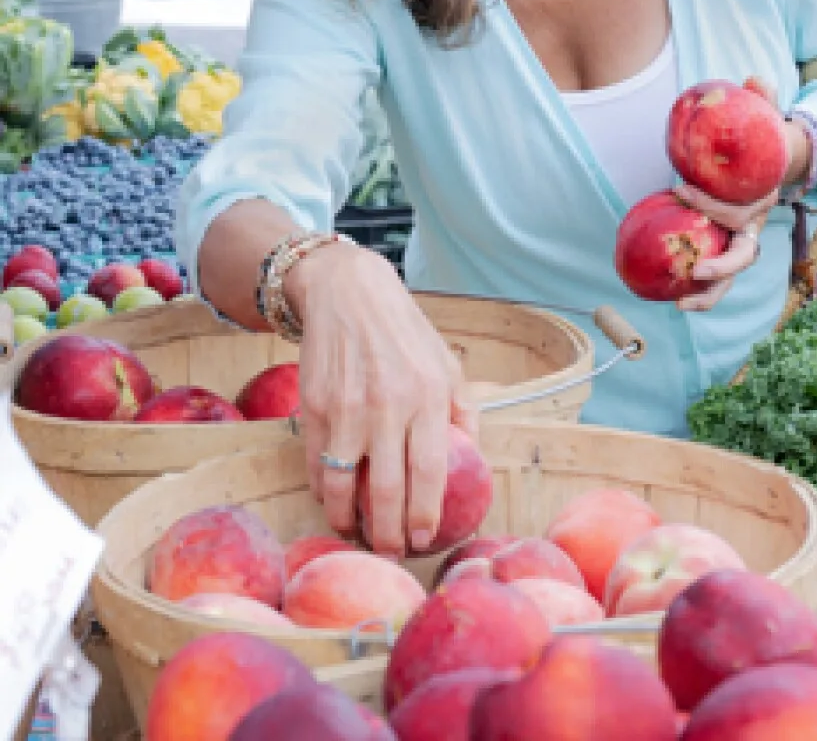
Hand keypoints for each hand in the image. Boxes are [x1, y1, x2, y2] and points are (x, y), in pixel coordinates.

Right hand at [291, 242, 476, 555]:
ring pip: (343, 485)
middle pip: (386, 490)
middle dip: (388, 534)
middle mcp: (387, 405)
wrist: (349, 293)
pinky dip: (324, 491)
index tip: (425, 538)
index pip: (429, 471)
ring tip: (357, 534)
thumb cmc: (405, 332)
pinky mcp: (314, 407)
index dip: (426, 513)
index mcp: (427, 395)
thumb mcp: (447, 363)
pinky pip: (317, 465)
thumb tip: (472, 461)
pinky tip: (334, 500)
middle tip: (391, 552)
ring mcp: (345, 408)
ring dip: (348, 521)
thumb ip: (464, 411)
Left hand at [672, 75, 798, 312]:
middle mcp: (754, 227)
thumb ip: (759, 100)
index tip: (678, 188)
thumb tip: (752, 79)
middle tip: (693, 268)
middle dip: (720, 264)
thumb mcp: (762, 121)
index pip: (739, 209)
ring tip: (681, 303)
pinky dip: (697, 291)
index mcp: (761, 200)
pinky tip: (669, 298)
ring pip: (731, 276)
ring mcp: (740, 243)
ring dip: (709, 292)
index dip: (710, 202)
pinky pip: (713, 278)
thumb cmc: (758, 146)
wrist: (769, 167)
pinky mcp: (723, 252)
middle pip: (743, 253)